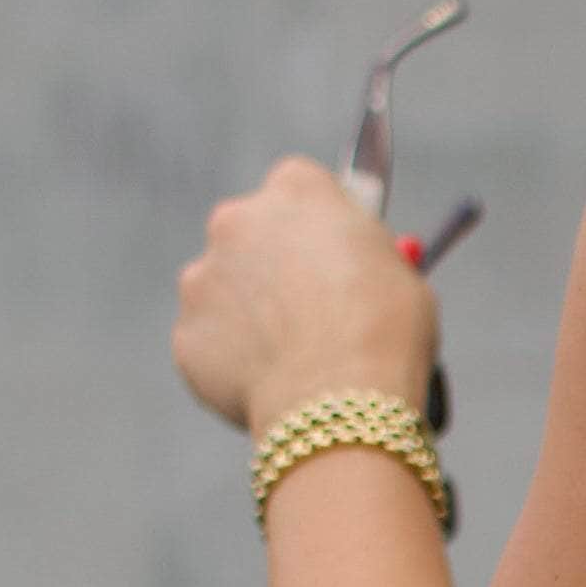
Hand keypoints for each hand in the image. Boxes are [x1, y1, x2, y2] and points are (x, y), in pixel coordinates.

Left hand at [170, 158, 442, 445]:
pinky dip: (234, 360)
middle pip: (251, 231)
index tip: (334, 249)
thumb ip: (362, 256)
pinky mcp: (186, 334)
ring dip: (248, 311)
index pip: (299, 185)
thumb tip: (356, 269)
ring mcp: (203, 276)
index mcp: (296, 191)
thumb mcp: (399, 274)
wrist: (339, 401)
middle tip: (309, 305)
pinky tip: (272, 383)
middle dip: (273, 261)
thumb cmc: (385, 332)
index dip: (319, 221)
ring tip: (293, 356)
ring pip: (225, 288)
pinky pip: (211, 342)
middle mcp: (237, 220)